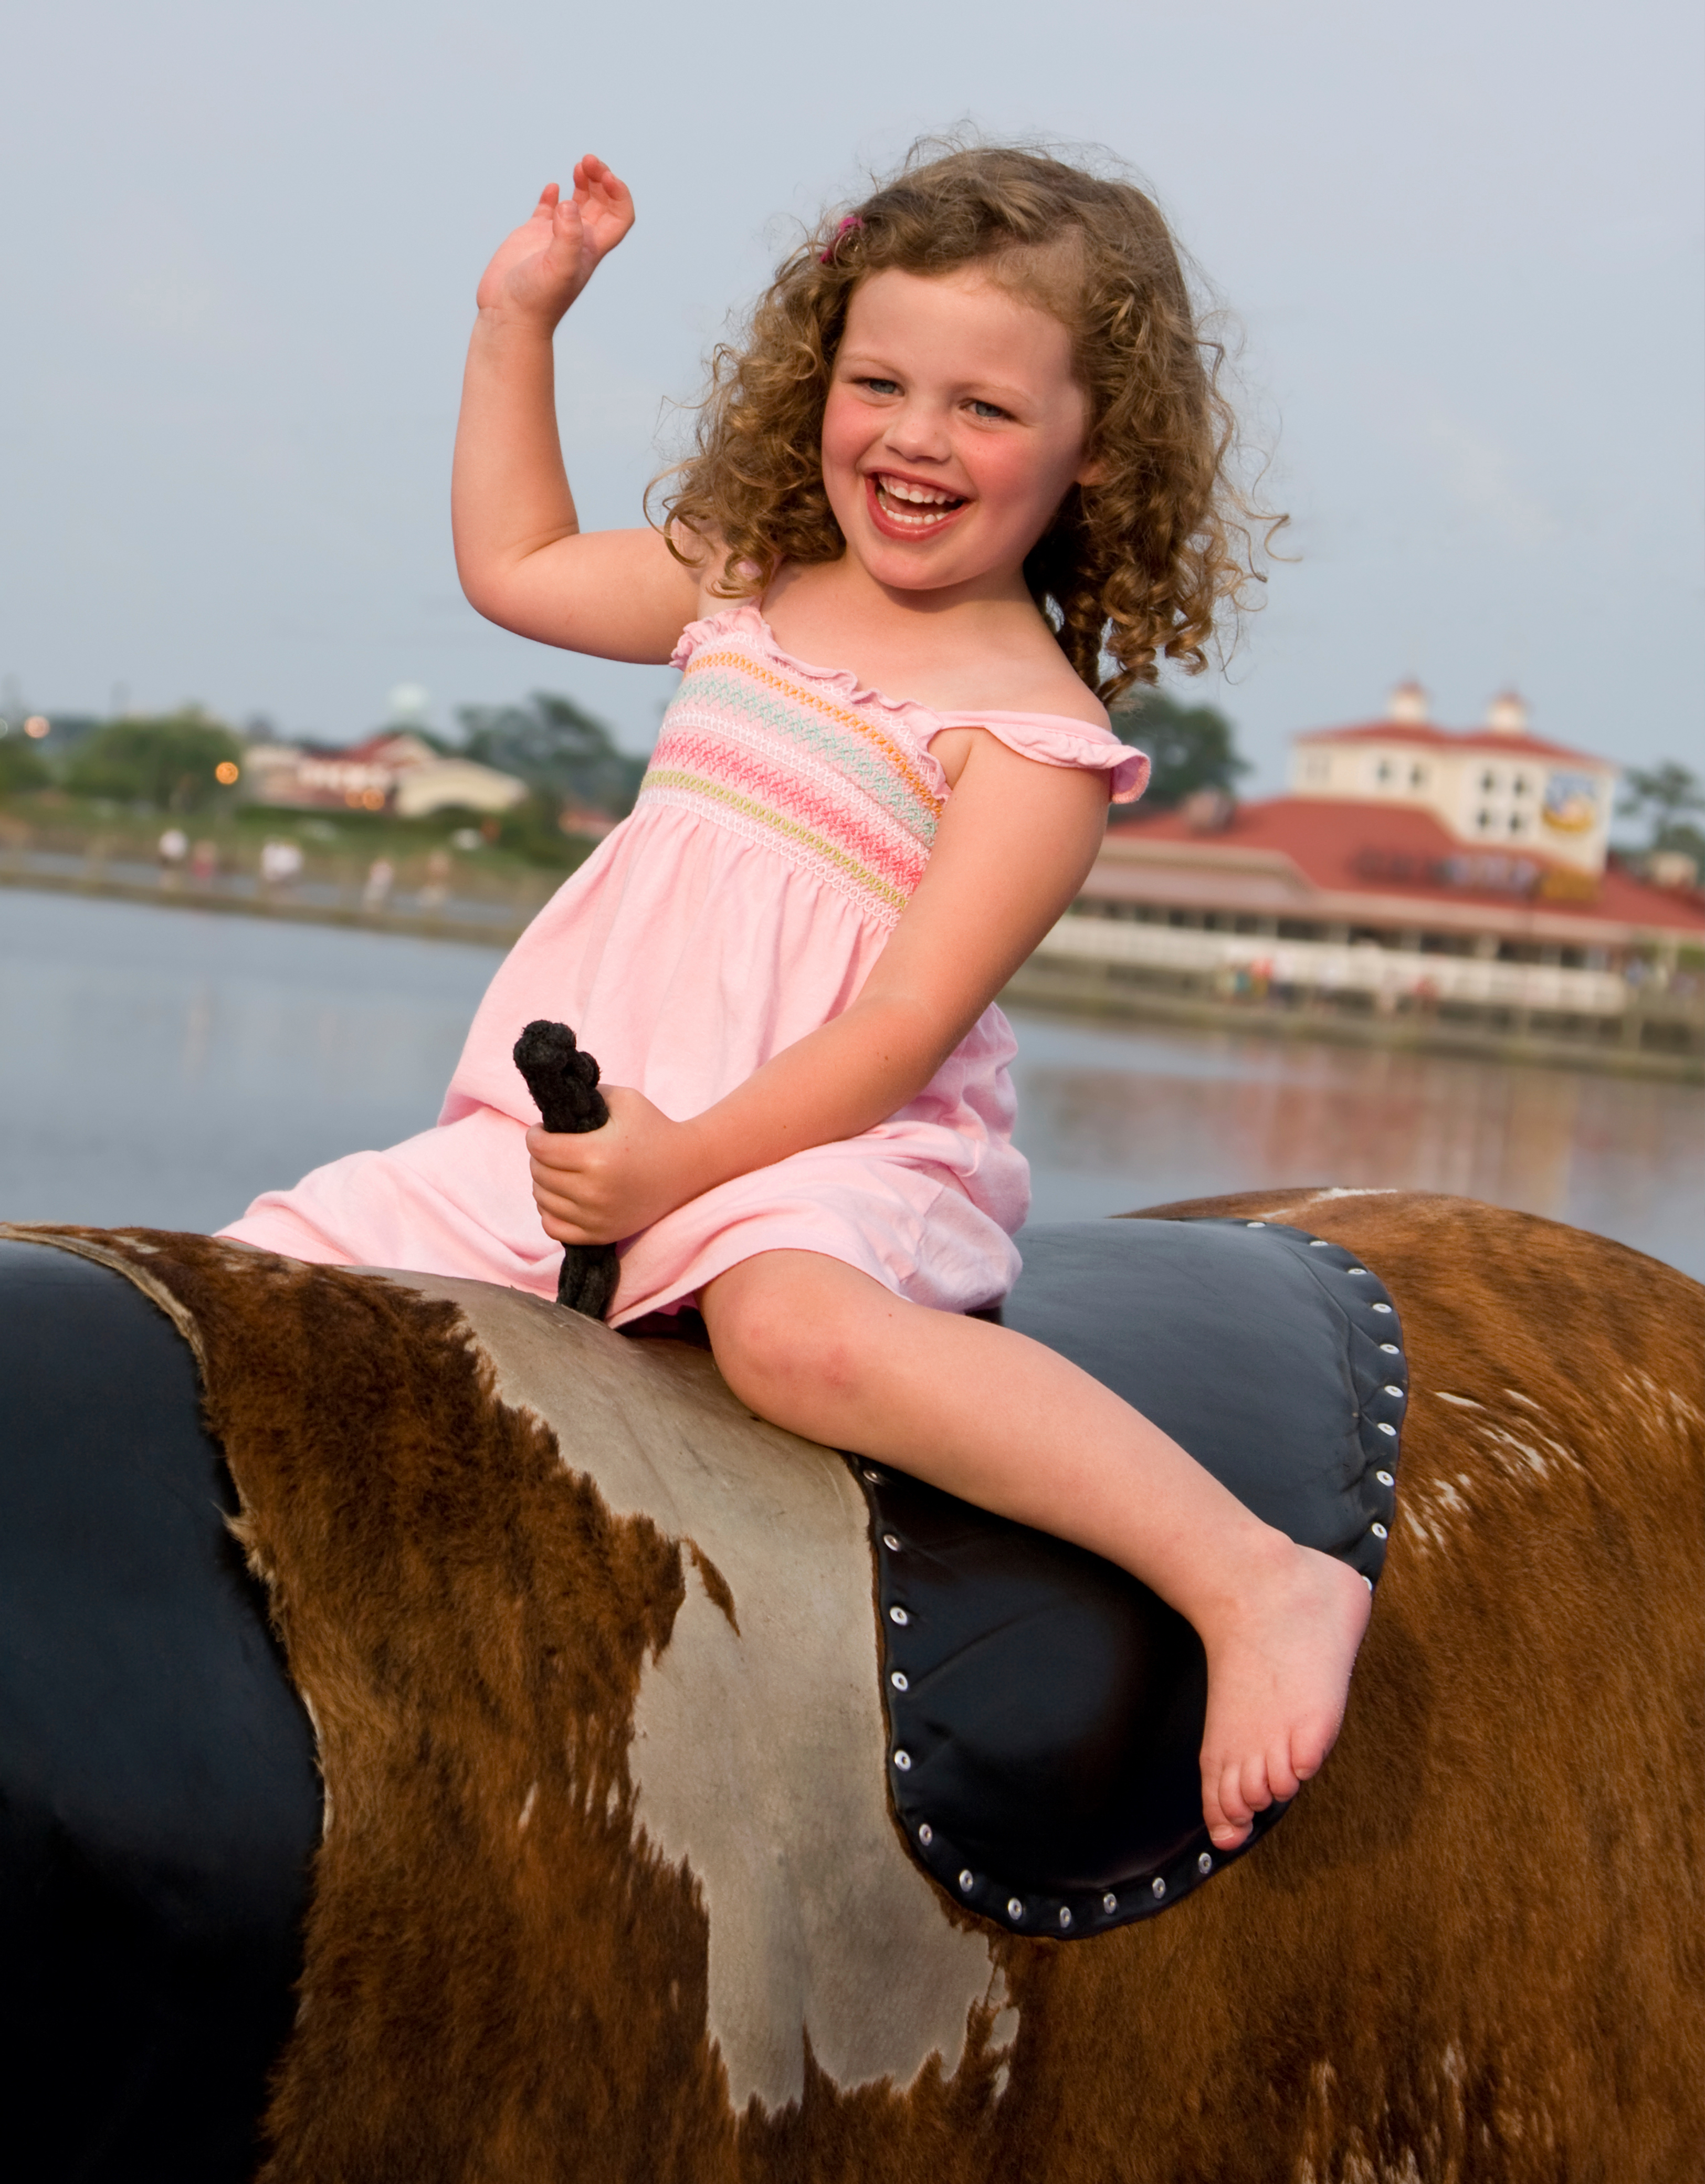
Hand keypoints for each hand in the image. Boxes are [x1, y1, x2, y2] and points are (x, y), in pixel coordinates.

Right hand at [475, 155, 634, 329]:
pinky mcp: (532, 236)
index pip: (620, 217)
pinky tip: (552, 187)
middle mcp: (577, 241)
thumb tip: (569, 203)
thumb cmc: (536, 299)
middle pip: (602, 205)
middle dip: (601, 180)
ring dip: (583, 183)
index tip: (605, 176)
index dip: (619, 194)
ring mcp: (555, 237)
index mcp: (591, 249)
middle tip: (588, 161)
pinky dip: (553, 195)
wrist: (508, 315)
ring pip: (578, 204)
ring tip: (579, 166)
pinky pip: (548, 210)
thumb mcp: (558, 268)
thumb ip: (568, 235)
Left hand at [526, 1085, 702, 1245]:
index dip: (536, 1135)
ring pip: (542, 1200)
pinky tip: (562, 1197)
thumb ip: (587, 1095)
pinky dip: (549, 1212)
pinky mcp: (601, 1234)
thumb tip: (555, 1104)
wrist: (686, 1168)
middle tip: (553, 1148)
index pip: (540, 1148)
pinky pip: (553, 1227)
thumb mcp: (624, 1100)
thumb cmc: (654, 1129)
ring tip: (559, 1170)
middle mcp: (594, 1190)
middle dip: (540, 1157)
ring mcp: (596, 1216)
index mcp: (596, 1155)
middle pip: (539, 1173)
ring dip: (543, 1183)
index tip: (544, 1131)